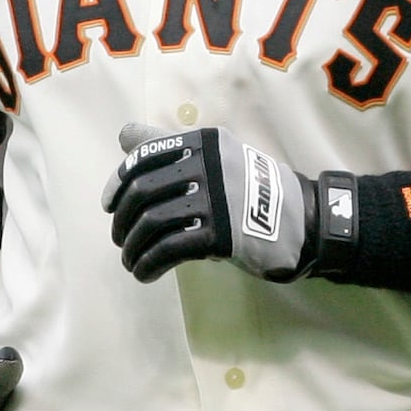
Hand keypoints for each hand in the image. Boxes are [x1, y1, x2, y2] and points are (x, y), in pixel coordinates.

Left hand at [102, 122, 315, 283]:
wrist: (300, 220)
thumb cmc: (252, 189)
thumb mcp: (216, 156)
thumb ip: (171, 146)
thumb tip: (125, 136)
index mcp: (203, 143)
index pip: (144, 158)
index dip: (119, 183)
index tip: (110, 205)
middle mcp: (208, 165)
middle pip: (143, 192)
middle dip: (123, 220)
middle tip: (122, 239)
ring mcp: (215, 200)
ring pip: (152, 223)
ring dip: (134, 248)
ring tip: (132, 261)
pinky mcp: (221, 234)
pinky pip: (169, 249)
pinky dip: (150, 264)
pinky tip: (146, 274)